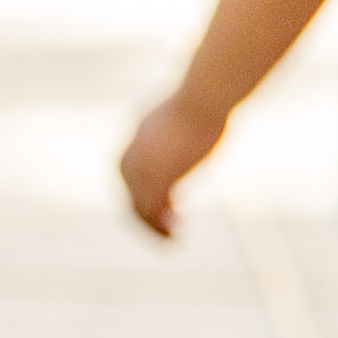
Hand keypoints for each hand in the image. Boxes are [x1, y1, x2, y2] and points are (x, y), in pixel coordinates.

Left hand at [118, 94, 225, 237]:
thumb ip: (183, 134)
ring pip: (137, 208)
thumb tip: (194, 137)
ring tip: (170, 241)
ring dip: (152, 228)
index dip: (144, 195)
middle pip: (131, 196)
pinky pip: (150, 212)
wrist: (204, 96)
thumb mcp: (189, 118)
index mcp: (135, 140)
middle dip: (146, 216)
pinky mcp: (155, 179)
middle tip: (166, 232)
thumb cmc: (207, 100)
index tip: (167, 207)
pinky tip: (175, 236)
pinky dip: (159, 228)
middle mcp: (130, 157)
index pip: (131, 177)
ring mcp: (140, 170)